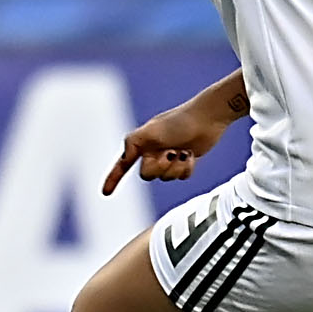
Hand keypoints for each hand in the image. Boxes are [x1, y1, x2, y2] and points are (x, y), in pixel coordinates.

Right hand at [101, 96, 235, 193]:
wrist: (208, 118)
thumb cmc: (179, 122)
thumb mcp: (150, 131)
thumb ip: (132, 143)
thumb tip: (123, 158)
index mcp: (141, 144)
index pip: (123, 164)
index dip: (113, 179)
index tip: (105, 193)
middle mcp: (152, 152)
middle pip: (147, 175)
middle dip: (160, 167)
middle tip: (170, 153)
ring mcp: (168, 157)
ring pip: (166, 178)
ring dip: (176, 167)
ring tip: (183, 151)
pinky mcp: (183, 161)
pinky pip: (181, 177)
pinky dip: (186, 167)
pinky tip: (191, 154)